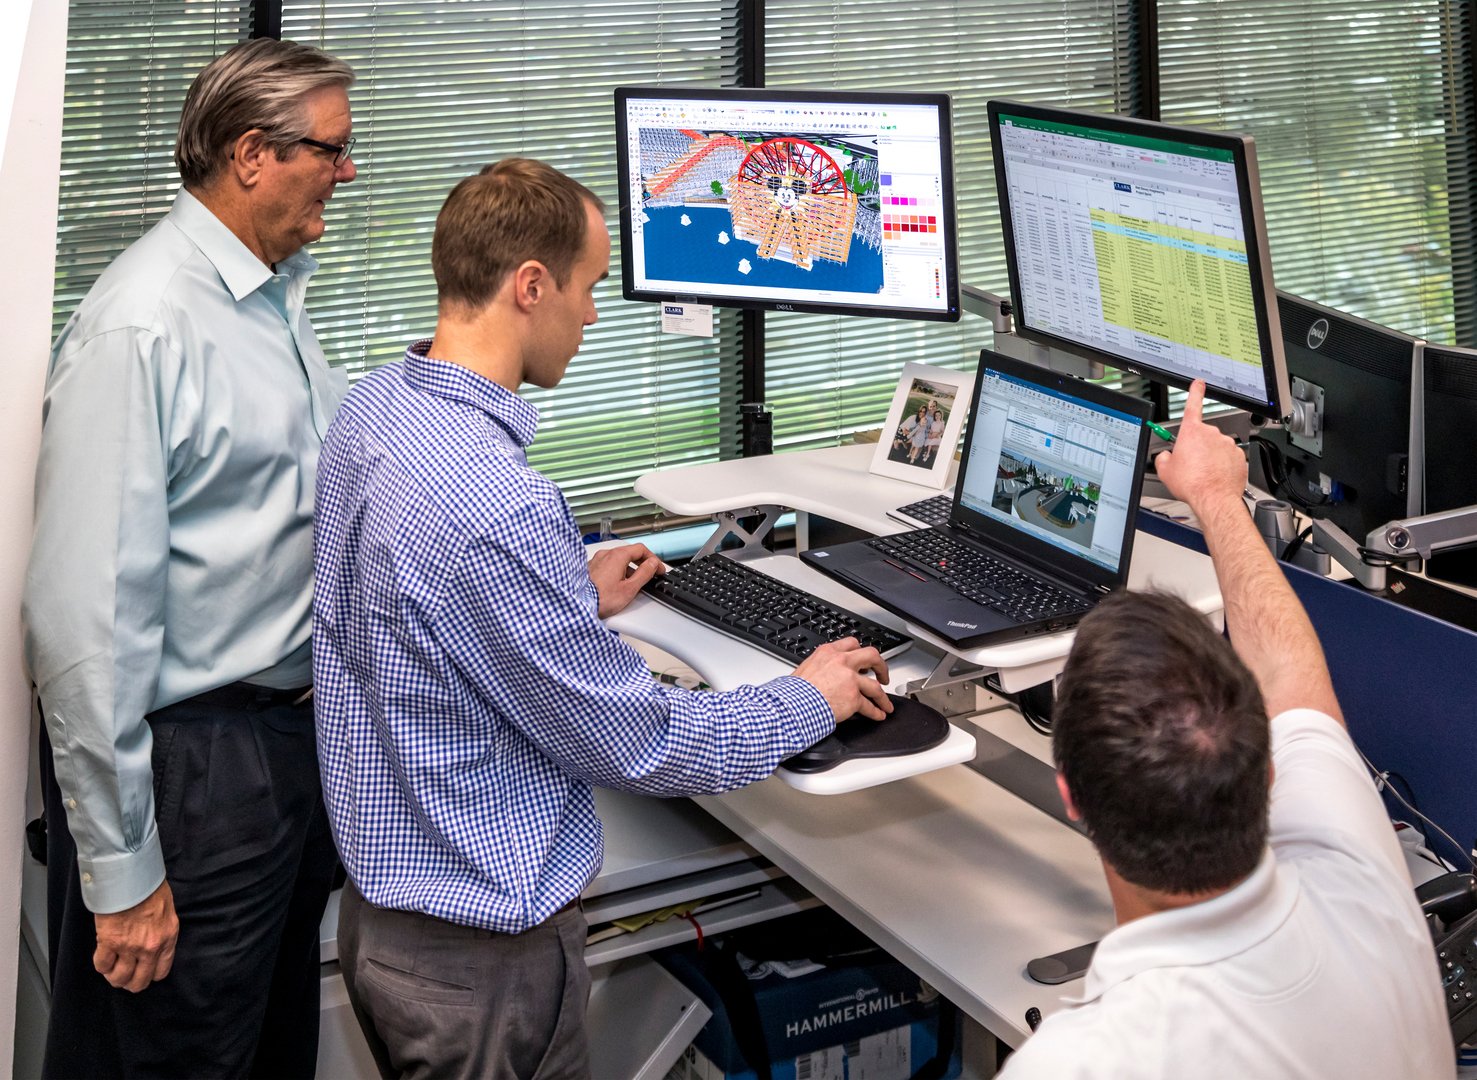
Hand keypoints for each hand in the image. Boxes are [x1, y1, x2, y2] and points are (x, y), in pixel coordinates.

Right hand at [94, 878, 177, 991]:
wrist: (132, 877)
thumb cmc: (149, 888)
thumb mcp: (166, 911)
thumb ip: (161, 930)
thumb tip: (152, 941)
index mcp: (168, 938)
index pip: (161, 972)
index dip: (149, 975)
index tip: (142, 973)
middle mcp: (151, 947)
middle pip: (139, 982)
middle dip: (130, 982)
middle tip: (123, 976)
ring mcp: (130, 947)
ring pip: (119, 978)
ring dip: (113, 976)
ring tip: (111, 969)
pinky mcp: (110, 942)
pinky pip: (102, 965)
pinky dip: (101, 965)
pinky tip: (102, 957)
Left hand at [589, 543, 665, 617]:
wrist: (578, 605)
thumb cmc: (600, 599)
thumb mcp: (629, 588)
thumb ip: (644, 574)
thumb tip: (652, 564)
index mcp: (617, 556)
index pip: (641, 549)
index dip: (653, 559)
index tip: (658, 569)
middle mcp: (605, 554)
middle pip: (629, 553)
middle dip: (641, 564)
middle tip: (649, 574)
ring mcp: (596, 561)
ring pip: (618, 560)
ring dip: (629, 569)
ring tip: (633, 583)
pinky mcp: (589, 569)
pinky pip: (607, 566)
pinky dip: (617, 572)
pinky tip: (618, 585)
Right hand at [791, 638, 892, 721]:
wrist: (793, 705)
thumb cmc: (794, 691)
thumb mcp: (807, 668)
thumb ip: (822, 666)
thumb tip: (826, 673)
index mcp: (829, 652)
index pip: (852, 644)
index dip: (861, 653)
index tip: (866, 660)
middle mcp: (842, 662)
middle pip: (872, 657)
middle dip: (881, 667)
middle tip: (883, 675)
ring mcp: (850, 680)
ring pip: (875, 686)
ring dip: (882, 697)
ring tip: (885, 704)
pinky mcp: (853, 698)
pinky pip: (869, 706)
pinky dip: (876, 712)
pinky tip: (878, 715)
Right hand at [1154, 380, 1247, 519]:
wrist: (1213, 498)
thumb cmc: (1191, 483)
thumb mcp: (1164, 470)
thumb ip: (1163, 456)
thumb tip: (1166, 456)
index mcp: (1192, 432)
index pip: (1193, 405)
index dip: (1195, 392)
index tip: (1198, 384)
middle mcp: (1211, 434)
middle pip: (1201, 436)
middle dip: (1196, 447)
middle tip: (1190, 465)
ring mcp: (1227, 444)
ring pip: (1215, 448)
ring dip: (1209, 457)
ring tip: (1202, 474)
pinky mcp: (1238, 456)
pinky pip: (1227, 458)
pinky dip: (1222, 465)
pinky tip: (1214, 477)